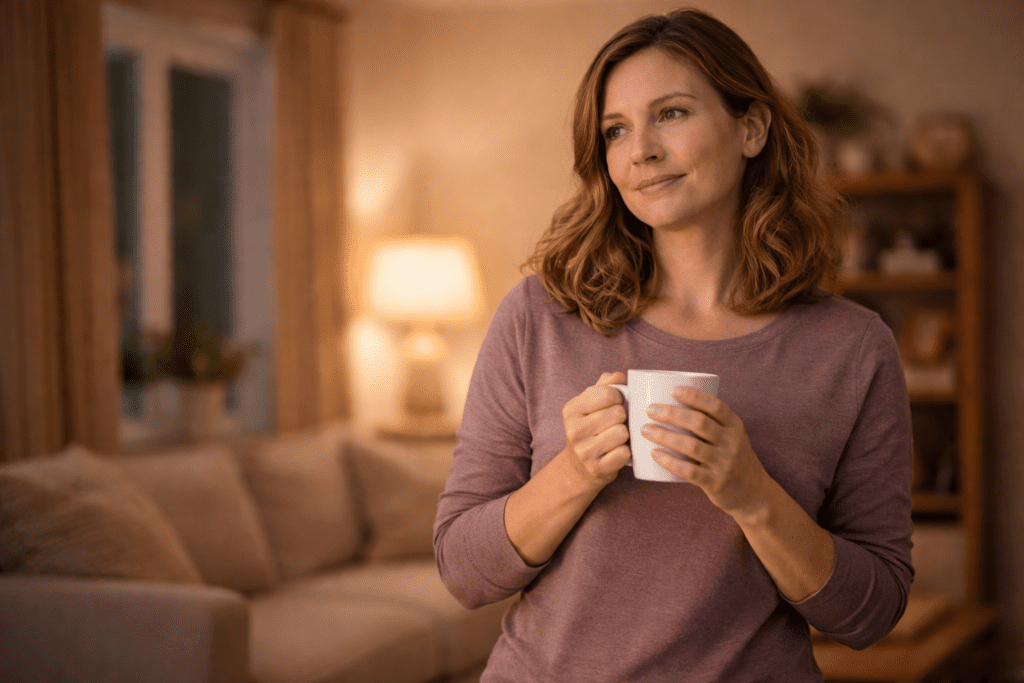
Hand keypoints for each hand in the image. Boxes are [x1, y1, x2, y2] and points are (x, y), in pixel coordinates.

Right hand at [560, 372, 630, 487]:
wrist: (579, 467)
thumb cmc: (590, 429)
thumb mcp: (590, 405)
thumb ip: (604, 386)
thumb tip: (618, 376)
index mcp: (571, 410)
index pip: (606, 393)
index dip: (618, 396)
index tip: (616, 402)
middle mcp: (573, 430)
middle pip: (617, 413)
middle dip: (622, 417)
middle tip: (616, 423)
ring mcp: (583, 452)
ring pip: (622, 433)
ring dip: (625, 435)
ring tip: (616, 437)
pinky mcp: (596, 469)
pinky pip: (623, 453)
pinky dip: (626, 452)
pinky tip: (617, 451)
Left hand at [643, 387, 769, 520]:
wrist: (754, 495)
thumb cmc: (734, 459)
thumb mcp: (732, 437)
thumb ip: (712, 423)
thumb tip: (672, 404)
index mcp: (735, 426)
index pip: (716, 406)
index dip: (694, 397)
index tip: (673, 390)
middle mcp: (732, 443)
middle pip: (699, 423)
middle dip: (671, 414)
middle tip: (650, 410)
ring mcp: (724, 464)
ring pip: (691, 446)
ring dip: (665, 436)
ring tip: (645, 430)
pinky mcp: (715, 483)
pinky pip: (689, 471)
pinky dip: (669, 461)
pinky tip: (654, 454)